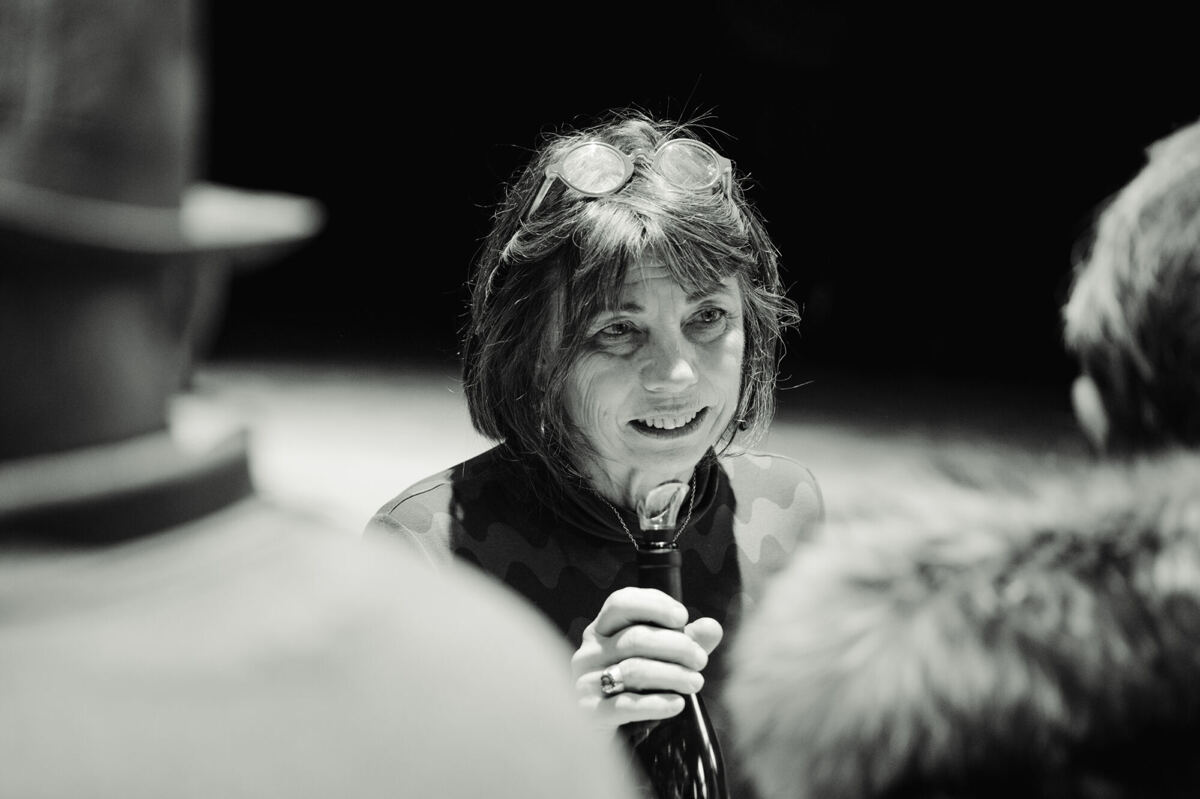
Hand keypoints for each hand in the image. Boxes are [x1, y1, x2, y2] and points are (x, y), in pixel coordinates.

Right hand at [571, 586, 722, 732]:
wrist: (615, 733)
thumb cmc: (639, 686)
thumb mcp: (665, 659)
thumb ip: (688, 640)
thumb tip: (712, 627)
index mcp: (601, 629)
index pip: (620, 602)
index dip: (653, 605)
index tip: (683, 617)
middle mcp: (589, 651)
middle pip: (634, 638)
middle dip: (676, 646)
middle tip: (700, 660)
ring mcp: (584, 681)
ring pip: (633, 670)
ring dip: (672, 675)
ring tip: (696, 682)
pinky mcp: (590, 713)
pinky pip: (625, 705)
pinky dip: (656, 704)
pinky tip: (677, 704)